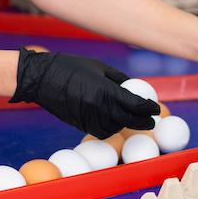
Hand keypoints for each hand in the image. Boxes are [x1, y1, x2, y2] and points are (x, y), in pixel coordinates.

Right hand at [9, 48, 159, 137]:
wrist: (42, 79)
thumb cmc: (71, 67)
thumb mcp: (99, 67)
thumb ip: (119, 80)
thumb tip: (135, 89)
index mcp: (105, 90)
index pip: (134, 104)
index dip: (148, 108)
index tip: (155, 108)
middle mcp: (99, 107)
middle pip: (128, 120)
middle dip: (142, 121)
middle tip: (152, 121)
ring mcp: (89, 118)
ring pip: (115, 128)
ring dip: (126, 125)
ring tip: (132, 119)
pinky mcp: (80, 124)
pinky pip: (101, 131)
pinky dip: (111, 129)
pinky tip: (114, 122)